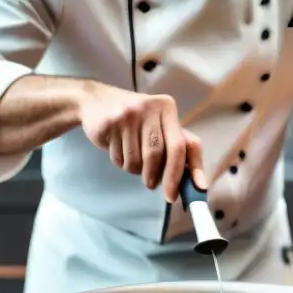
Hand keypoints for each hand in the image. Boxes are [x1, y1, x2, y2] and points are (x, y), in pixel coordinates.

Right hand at [77, 81, 205, 202]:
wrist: (94, 100)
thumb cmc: (134, 119)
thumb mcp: (158, 124)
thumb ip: (177, 147)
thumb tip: (197, 183)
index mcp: (167, 107)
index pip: (183, 144)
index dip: (188, 171)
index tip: (185, 193)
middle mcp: (150, 108)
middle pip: (158, 155)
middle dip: (158, 178)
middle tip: (153, 187)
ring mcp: (128, 115)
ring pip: (137, 161)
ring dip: (136, 171)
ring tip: (132, 159)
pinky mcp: (109, 124)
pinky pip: (119, 159)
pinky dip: (120, 163)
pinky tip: (118, 149)